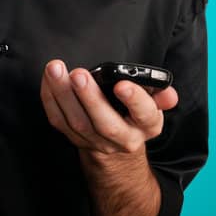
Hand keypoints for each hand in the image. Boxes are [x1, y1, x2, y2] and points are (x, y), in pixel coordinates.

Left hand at [41, 60, 178, 155]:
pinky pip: (58, 120)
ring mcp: (96, 141)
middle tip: (79, 74)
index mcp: (145, 126)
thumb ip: (160, 96)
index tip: (121, 84)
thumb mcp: (151, 106)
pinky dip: (49, 98)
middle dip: (90, 98)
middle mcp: (122, 138)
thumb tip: (168, 92)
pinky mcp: (74, 137)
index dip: (135, 100)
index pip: (145, 115)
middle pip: (106, 124)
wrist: (117, 146)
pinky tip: (47, 78)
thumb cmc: (133, 115)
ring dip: (63, 94)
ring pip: (77, 122)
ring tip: (55, 69)